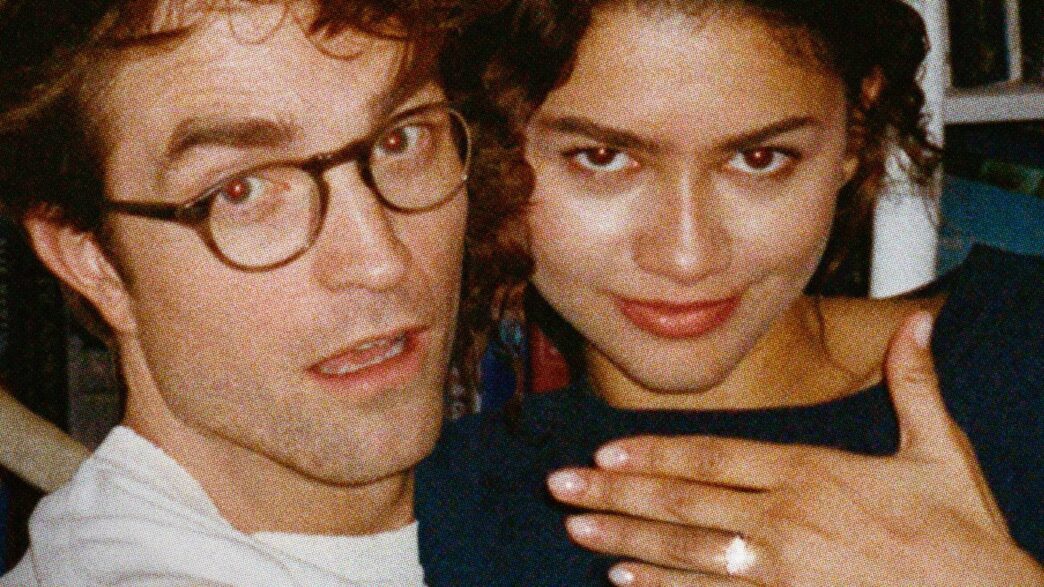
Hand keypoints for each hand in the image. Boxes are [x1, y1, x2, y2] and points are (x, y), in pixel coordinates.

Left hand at [547, 312, 1043, 585]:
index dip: (654, 451)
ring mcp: (780, 570)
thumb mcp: (939, 450)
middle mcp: (783, 519)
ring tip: (575, 527)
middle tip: (560, 486)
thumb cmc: (963, 531)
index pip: (713, 456)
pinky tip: (623, 580)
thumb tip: (921, 321)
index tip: (606, 449)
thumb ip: (916, 384)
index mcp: (812, 472)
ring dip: (624, 537)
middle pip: (683, 501)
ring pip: (684, 551)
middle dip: (616, 491)